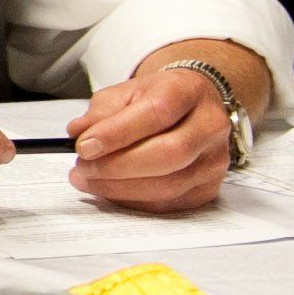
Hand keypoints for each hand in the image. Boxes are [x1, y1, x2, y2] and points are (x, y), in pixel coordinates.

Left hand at [71, 67, 235, 211]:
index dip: (118, 133)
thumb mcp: (125, 93)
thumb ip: (101, 112)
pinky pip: (168, 204)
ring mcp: (214, 159)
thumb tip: (79, 133)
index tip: (84, 146)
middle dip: (117, 166)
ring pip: (169, 185)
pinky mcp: (209, 187)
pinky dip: (133, 201)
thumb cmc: (157, 99)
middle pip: (169, 154)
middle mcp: (210, 126)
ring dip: (119, 188)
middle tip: (82, 167)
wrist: (191, 108)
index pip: (157, 113)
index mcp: (188, 91)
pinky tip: (110, 191)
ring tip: (87, 180)